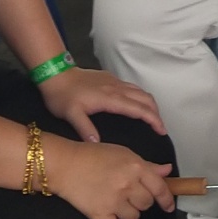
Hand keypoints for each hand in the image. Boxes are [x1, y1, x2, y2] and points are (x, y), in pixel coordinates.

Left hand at [38, 68, 166, 142]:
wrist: (56, 73)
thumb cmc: (62, 95)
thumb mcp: (71, 114)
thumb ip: (85, 129)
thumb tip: (98, 144)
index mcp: (111, 98)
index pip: (139, 109)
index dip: (153, 120)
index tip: (161, 131)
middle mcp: (117, 89)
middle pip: (146, 99)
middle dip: (157, 113)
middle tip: (160, 128)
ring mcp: (115, 82)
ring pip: (141, 91)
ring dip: (150, 104)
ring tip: (153, 117)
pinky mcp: (111, 78)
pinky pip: (133, 87)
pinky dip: (141, 97)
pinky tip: (137, 104)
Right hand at [41, 136, 176, 218]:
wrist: (64, 164)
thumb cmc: (93, 155)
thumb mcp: (123, 153)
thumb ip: (147, 165)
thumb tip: (167, 171)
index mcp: (136, 167)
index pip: (160, 188)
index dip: (166, 199)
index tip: (168, 206)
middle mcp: (128, 185)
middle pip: (147, 203)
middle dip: (142, 201)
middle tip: (131, 195)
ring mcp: (114, 202)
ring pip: (134, 217)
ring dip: (130, 213)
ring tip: (119, 204)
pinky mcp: (100, 215)